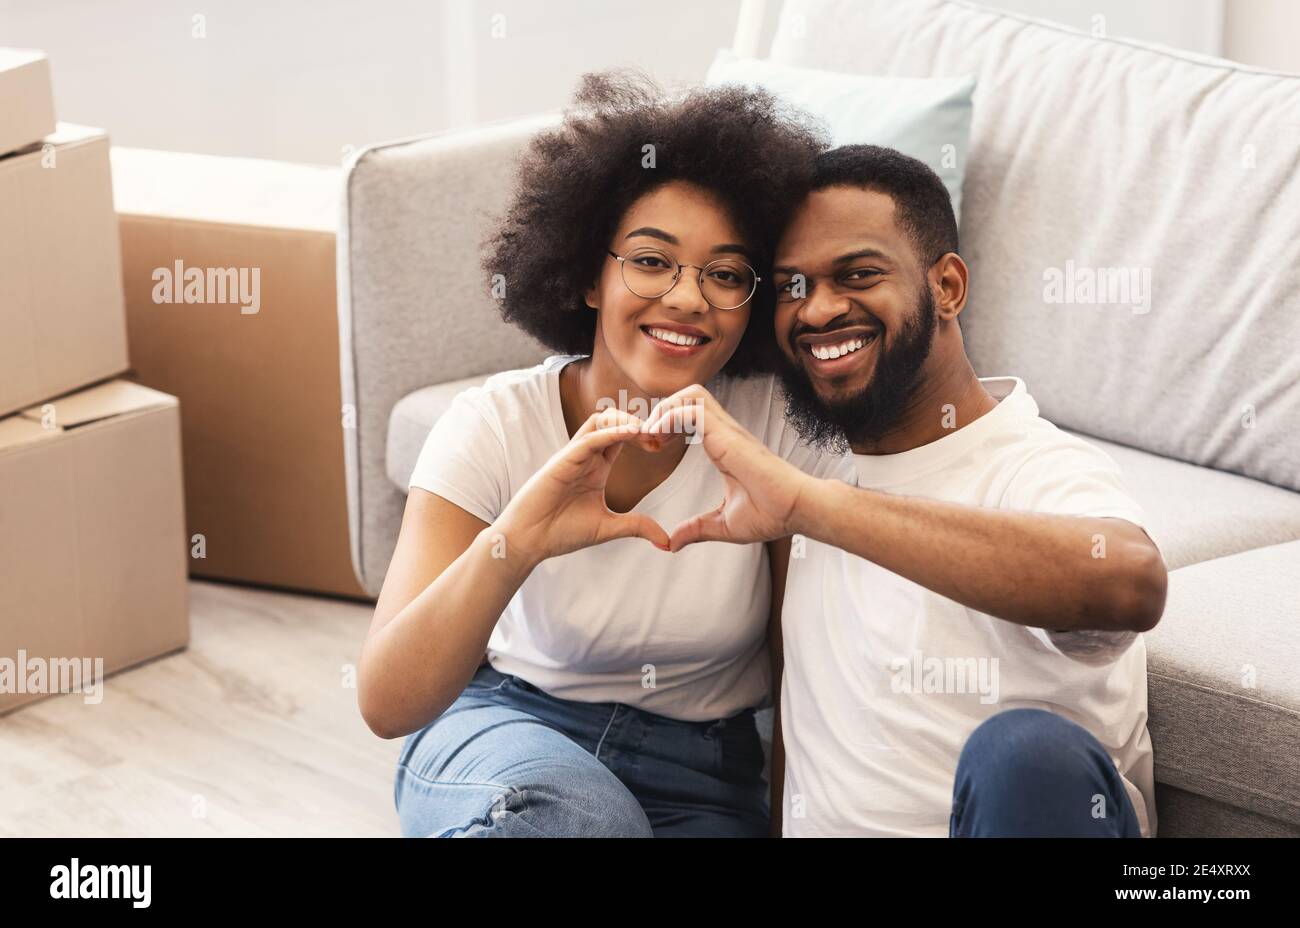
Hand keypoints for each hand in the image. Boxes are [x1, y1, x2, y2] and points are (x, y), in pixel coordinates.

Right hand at [495, 408, 670, 565]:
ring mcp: (573, 456)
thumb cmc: (562, 532)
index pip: (622, 438)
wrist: (529, 541)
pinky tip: (630, 433)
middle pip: (611, 421)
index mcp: (597, 468)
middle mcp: (586, 457)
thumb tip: (667, 541)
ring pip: (599, 421)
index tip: (662, 444)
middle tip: (659, 433)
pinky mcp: (562, 462)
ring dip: (624, 420)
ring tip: (646, 428)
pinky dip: (610, 433)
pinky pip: (588, 440)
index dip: (643, 435)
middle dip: (636, 421)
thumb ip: (637, 527)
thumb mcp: (609, 528)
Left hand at [641, 385, 811, 551]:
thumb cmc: (772, 514)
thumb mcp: (724, 524)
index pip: (691, 413)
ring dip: (665, 410)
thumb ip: (696, 529)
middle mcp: (725, 432)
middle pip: (688, 395)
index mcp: (724, 445)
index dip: (666, 423)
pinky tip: (661, 442)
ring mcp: (727, 431)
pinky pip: (692, 411)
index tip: (653, 447)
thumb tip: (672, 544)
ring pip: (690, 394)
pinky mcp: (727, 436)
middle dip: (662, 410)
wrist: (797, 510)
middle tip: (649, 439)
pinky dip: (670, 419)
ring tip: (653, 437)